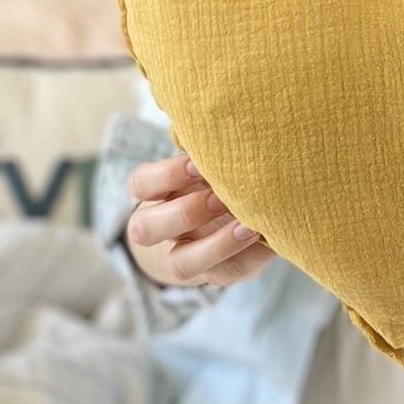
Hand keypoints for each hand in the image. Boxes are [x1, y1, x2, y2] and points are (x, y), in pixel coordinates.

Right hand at [125, 153, 274, 288]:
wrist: (235, 213)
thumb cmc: (222, 173)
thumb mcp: (212, 160)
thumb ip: (213, 151)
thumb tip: (229, 129)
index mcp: (156, 193)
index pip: (140, 184)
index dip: (166, 175)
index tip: (196, 163)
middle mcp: (163, 227)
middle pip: (145, 229)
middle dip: (186, 212)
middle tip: (221, 197)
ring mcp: (186, 254)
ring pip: (179, 264)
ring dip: (215, 245)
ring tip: (248, 225)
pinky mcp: (217, 273)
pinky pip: (223, 274)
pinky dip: (245, 256)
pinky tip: (264, 237)